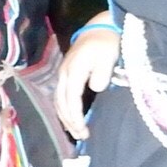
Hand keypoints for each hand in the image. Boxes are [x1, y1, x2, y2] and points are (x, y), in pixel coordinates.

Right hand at [57, 17, 119, 139]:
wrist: (98, 30)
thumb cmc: (105, 44)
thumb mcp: (107, 56)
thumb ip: (101, 73)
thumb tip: (96, 88)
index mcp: (73, 71)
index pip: (71, 98)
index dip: (76, 116)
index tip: (82, 129)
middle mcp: (63, 74)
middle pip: (61, 102)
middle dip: (69, 121)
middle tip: (81, 136)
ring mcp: (62, 75)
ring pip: (58, 101)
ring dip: (65, 118)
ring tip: (75, 132)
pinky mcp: (65, 76)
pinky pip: (60, 97)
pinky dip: (63, 110)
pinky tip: (70, 119)